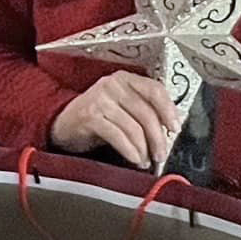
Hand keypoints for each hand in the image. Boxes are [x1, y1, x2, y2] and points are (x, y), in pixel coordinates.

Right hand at [49, 72, 181, 170]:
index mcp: (125, 79)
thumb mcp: (121, 106)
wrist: (65, 123)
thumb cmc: (98, 116)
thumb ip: (143, 110)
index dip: (168, 110)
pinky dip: (130, 151)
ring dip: (143, 149)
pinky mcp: (90, 116)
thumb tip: (170, 128)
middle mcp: (112, 85)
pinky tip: (134, 159)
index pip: (154, 89)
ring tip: (145, 160)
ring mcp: (100, 99)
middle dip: (158, 139)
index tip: (175, 127)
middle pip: (146, 113)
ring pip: (134, 128)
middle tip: (161, 154)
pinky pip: (118, 137)